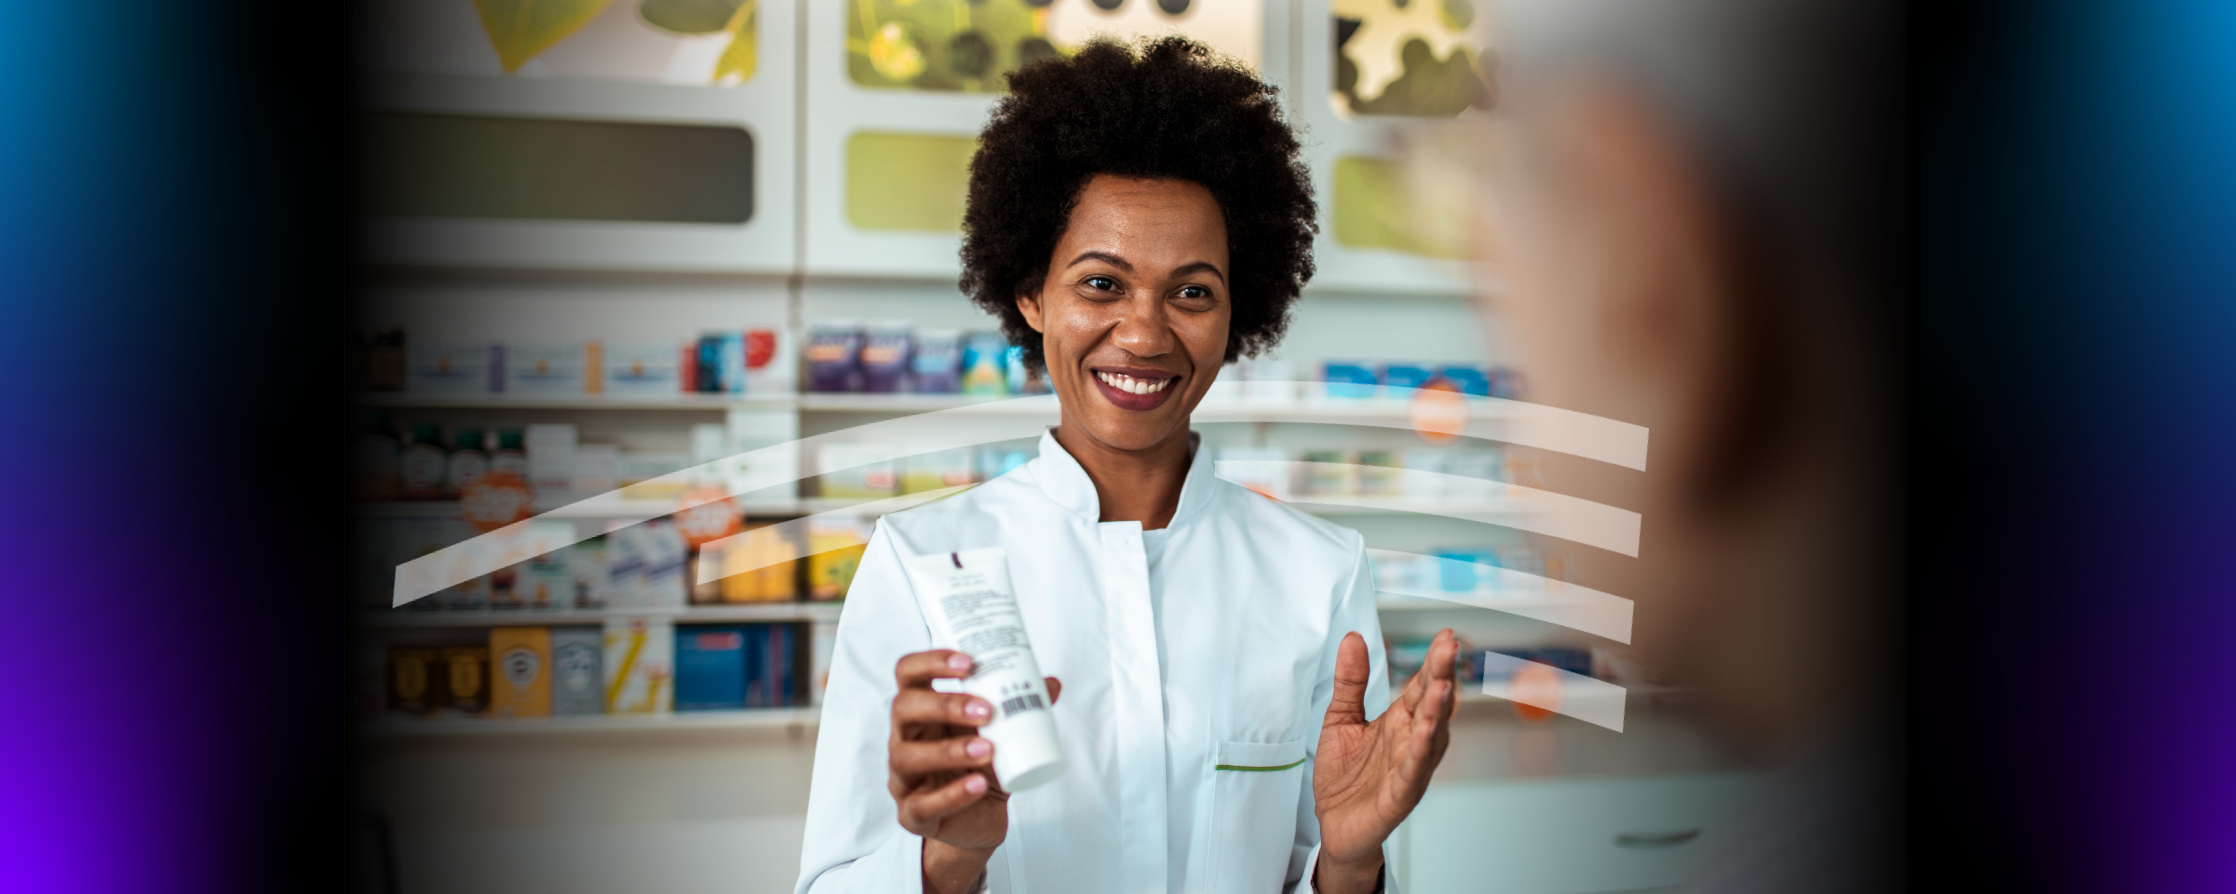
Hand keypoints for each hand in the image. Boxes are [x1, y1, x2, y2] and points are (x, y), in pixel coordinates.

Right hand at [887, 649, 1061, 893]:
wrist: (980, 818)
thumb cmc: (982, 767)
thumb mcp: (1002, 733)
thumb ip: (1022, 707)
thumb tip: (1051, 684)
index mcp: (922, 710)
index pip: (908, 673)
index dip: (931, 661)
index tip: (969, 663)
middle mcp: (904, 738)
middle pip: (903, 708)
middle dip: (944, 705)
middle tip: (986, 711)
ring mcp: (903, 777)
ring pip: (906, 756)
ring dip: (949, 750)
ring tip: (988, 750)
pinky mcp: (912, 814)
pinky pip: (921, 804)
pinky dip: (952, 794)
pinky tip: (978, 785)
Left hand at [1312, 629, 1458, 893]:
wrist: (1333, 824)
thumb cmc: (1344, 775)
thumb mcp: (1340, 718)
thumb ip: (1350, 681)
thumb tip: (1353, 638)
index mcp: (1399, 720)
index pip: (1420, 685)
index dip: (1433, 661)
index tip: (1446, 635)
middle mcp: (1411, 741)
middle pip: (1431, 704)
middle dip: (1442, 676)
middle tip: (1450, 647)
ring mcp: (1410, 767)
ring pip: (1431, 736)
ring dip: (1437, 711)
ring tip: (1443, 686)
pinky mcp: (1400, 794)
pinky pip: (1413, 771)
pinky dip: (1421, 751)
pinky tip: (1426, 731)